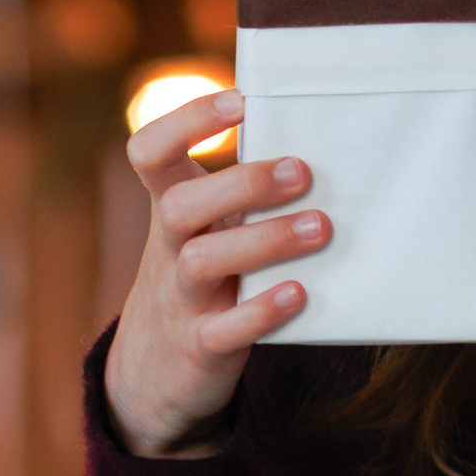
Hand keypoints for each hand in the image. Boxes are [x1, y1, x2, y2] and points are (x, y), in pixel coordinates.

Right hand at [103, 89, 332, 456]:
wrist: (157, 374)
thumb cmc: (208, 276)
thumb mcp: (209, 228)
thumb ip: (244, 190)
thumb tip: (324, 133)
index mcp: (171, 206)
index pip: (150, 151)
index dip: (186, 121)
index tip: (240, 101)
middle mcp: (167, 248)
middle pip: (179, 206)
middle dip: (241, 183)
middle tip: (301, 172)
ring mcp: (179, 299)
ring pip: (201, 262)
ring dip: (265, 240)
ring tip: (320, 228)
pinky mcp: (201, 348)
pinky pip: (224, 331)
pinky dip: (261, 311)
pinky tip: (299, 292)